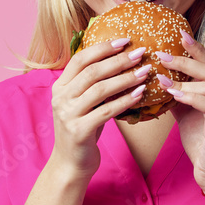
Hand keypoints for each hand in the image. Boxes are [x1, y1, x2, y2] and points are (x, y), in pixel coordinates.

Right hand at [50, 39, 150, 179]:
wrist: (70, 163)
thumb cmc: (82, 129)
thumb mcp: (83, 104)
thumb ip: (92, 85)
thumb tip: (121, 60)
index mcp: (59, 87)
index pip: (79, 59)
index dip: (102, 48)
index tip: (125, 40)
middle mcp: (60, 98)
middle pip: (92, 72)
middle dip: (118, 60)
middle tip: (140, 53)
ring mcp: (68, 115)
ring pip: (100, 90)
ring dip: (125, 79)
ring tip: (144, 72)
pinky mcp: (79, 131)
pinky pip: (106, 111)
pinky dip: (124, 101)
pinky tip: (139, 94)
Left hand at [155, 31, 204, 193]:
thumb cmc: (200, 142)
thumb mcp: (185, 114)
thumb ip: (177, 95)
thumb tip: (157, 78)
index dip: (197, 49)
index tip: (180, 34)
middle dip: (187, 58)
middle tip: (162, 52)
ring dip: (184, 78)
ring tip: (162, 77)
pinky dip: (190, 97)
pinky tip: (174, 95)